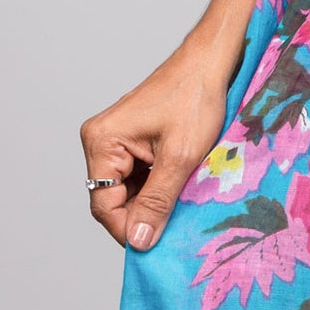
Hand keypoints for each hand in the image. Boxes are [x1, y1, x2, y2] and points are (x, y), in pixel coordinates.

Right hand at [80, 45, 233, 251]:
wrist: (209, 63)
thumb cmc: (195, 99)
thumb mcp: (179, 158)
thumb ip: (157, 202)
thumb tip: (138, 241)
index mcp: (101, 142)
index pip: (103, 205)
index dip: (128, 229)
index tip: (155, 246)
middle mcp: (100, 142)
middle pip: (113, 200)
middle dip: (142, 216)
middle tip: (174, 227)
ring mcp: (115, 142)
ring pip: (128, 192)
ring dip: (153, 203)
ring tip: (182, 203)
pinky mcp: (133, 143)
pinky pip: (139, 178)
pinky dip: (158, 189)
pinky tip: (180, 189)